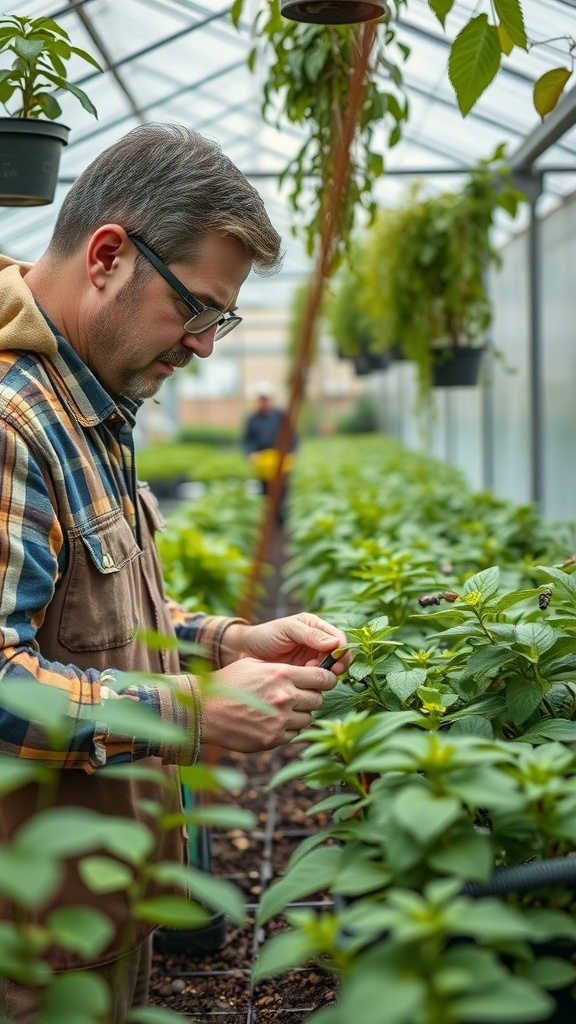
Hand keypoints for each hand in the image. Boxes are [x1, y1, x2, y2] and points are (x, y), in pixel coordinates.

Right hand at [201, 656, 336, 751]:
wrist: (203, 710)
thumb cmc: (228, 683)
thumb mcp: (253, 664)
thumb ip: (281, 666)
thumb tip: (305, 670)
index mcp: (282, 674)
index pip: (323, 677)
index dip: (326, 679)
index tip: (323, 681)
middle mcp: (285, 697)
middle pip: (318, 699)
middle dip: (311, 697)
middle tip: (299, 696)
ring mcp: (280, 720)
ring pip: (308, 719)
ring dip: (300, 714)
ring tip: (283, 710)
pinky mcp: (273, 739)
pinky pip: (293, 734)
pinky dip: (288, 729)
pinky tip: (272, 722)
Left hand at [222, 613, 350, 674]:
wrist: (245, 652)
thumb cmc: (265, 635)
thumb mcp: (287, 630)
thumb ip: (310, 635)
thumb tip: (335, 643)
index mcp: (315, 627)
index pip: (339, 638)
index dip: (342, 650)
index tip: (336, 661)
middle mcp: (317, 642)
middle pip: (340, 656)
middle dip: (337, 664)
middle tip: (330, 672)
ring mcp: (311, 659)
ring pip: (331, 669)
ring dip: (325, 673)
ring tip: (309, 670)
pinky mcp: (304, 674)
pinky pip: (317, 679)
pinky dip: (315, 681)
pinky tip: (303, 677)